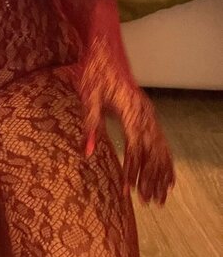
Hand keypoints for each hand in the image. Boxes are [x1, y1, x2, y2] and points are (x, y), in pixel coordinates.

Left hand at [77, 48, 175, 205]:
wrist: (106, 53)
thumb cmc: (95, 74)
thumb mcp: (88, 97)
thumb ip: (90, 124)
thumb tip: (88, 153)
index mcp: (130, 111)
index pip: (134, 148)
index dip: (131, 171)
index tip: (127, 191)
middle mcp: (144, 114)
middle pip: (152, 153)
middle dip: (150, 179)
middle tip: (148, 202)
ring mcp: (150, 114)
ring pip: (160, 150)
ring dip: (160, 175)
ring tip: (158, 198)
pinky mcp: (149, 114)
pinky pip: (162, 142)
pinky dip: (166, 162)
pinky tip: (168, 179)